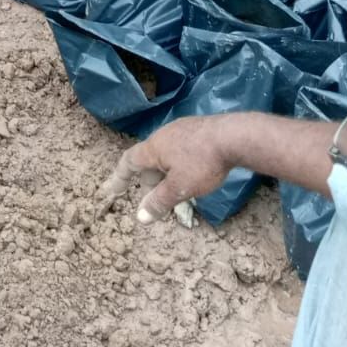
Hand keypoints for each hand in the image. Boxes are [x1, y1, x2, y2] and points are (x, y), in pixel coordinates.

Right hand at [99, 116, 235, 223]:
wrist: (233, 136)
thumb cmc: (202, 163)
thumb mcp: (180, 188)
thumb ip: (160, 202)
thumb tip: (140, 217)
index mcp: (154, 148)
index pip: (129, 161)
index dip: (119, 177)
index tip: (112, 190)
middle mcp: (163, 135)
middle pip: (148, 160)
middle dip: (149, 182)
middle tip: (154, 201)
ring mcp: (181, 130)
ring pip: (165, 155)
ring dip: (164, 174)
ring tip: (175, 190)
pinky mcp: (197, 130)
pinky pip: (179, 149)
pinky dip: (178, 165)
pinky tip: (192, 173)